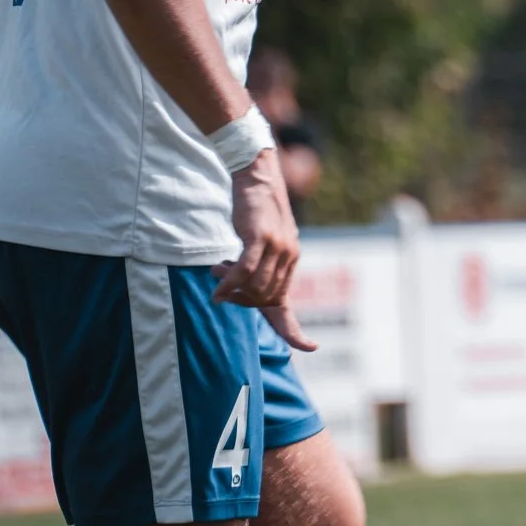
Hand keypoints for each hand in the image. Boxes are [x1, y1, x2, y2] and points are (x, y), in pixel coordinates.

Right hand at [211, 149, 315, 350]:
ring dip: (231, 285)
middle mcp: (288, 257)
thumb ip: (261, 264)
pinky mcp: (261, 239)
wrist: (258, 178)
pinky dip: (230, 281)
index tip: (309, 347)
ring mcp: (277, 248)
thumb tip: (244, 289)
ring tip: (218, 270)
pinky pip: (244, 271)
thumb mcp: (264, 240)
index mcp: (290, 261)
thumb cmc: (257, 211)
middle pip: (263, 298)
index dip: (297, 330)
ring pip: (253, 286)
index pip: (289, 303)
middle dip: (240, 298)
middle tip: (223, 284)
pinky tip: (216, 282)